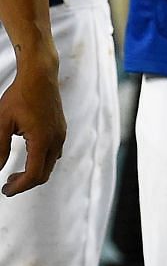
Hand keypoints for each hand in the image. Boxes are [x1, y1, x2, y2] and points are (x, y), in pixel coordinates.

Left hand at [0, 48, 63, 195]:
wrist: (40, 75)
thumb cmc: (20, 95)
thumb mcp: (2, 123)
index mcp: (42, 140)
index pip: (34, 175)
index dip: (19, 187)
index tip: (5, 191)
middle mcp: (56, 139)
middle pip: (44, 173)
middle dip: (25, 183)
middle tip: (7, 185)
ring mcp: (61, 133)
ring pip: (50, 164)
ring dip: (34, 173)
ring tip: (16, 173)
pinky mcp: (61, 128)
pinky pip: (54, 153)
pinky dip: (42, 161)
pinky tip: (29, 155)